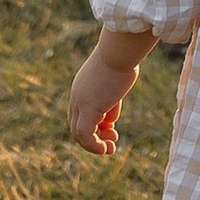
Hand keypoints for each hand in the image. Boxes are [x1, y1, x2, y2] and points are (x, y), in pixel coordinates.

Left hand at [68, 33, 150, 153]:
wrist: (119, 51)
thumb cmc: (123, 60)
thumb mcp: (115, 84)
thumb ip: (110, 102)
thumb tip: (110, 118)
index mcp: (81, 88)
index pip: (80, 115)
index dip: (94, 126)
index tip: (112, 128)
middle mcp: (77, 97)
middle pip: (77, 126)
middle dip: (94, 137)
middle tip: (112, 141)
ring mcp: (80, 103)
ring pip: (79, 134)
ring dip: (95, 145)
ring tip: (111, 149)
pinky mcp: (88, 109)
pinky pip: (85, 135)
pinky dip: (95, 146)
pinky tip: (108, 149)